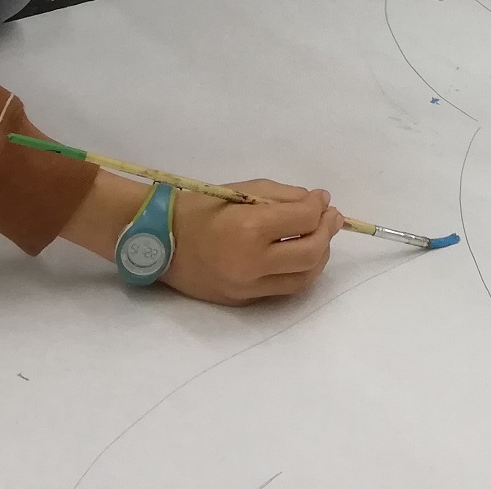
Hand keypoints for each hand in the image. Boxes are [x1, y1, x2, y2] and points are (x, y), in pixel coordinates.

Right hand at [163, 178, 343, 305]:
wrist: (159, 241)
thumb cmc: (200, 208)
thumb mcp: (242, 189)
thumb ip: (283, 196)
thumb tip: (317, 203)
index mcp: (249, 228)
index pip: (303, 220)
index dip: (319, 206)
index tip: (321, 198)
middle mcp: (251, 263)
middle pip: (310, 253)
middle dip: (327, 232)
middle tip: (330, 217)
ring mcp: (247, 287)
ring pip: (303, 278)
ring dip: (320, 256)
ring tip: (320, 237)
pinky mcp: (243, 301)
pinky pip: (283, 289)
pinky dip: (299, 272)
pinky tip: (300, 256)